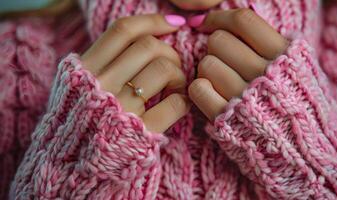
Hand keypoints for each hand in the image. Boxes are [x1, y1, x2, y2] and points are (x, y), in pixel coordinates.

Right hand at [81, 14, 189, 132]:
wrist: (68, 168)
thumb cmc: (81, 122)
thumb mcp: (77, 86)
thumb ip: (101, 62)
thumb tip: (142, 36)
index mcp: (84, 69)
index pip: (123, 30)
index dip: (153, 21)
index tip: (173, 24)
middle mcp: (100, 84)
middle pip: (148, 46)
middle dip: (169, 51)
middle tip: (172, 65)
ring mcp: (120, 109)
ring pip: (163, 69)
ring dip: (178, 75)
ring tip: (175, 86)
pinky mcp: (139, 133)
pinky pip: (174, 104)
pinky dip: (183, 100)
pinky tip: (179, 103)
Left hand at [188, 9, 288, 119]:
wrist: (303, 148)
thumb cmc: (295, 102)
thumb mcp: (296, 66)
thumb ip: (271, 43)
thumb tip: (228, 21)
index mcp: (285, 55)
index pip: (243, 21)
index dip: (219, 17)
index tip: (208, 23)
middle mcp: (266, 74)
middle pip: (219, 40)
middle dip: (215, 47)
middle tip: (223, 60)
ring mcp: (245, 98)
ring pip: (206, 63)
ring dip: (208, 69)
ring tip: (220, 80)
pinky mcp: (227, 120)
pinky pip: (198, 89)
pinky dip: (200, 88)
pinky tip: (211, 93)